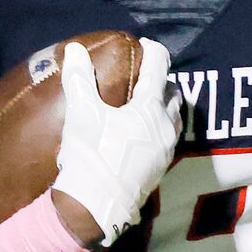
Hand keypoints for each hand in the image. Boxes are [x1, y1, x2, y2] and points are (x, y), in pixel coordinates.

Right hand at [51, 37, 181, 246]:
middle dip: (162, 80)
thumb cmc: (91, 155)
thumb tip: (75, 50)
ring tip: (146, 102)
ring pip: (176, 117)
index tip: (144, 46)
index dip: (154, 51)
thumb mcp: (82, 113)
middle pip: (173, 93)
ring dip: (165, 105)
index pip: (160, 68)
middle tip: (144, 75)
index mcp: (150, 108)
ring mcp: (167, 149)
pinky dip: (161, 126)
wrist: (96, 206)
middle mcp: (166, 127)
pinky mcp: (162, 167)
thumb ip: (79, 79)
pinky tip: (143, 130)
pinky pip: (169, 138)